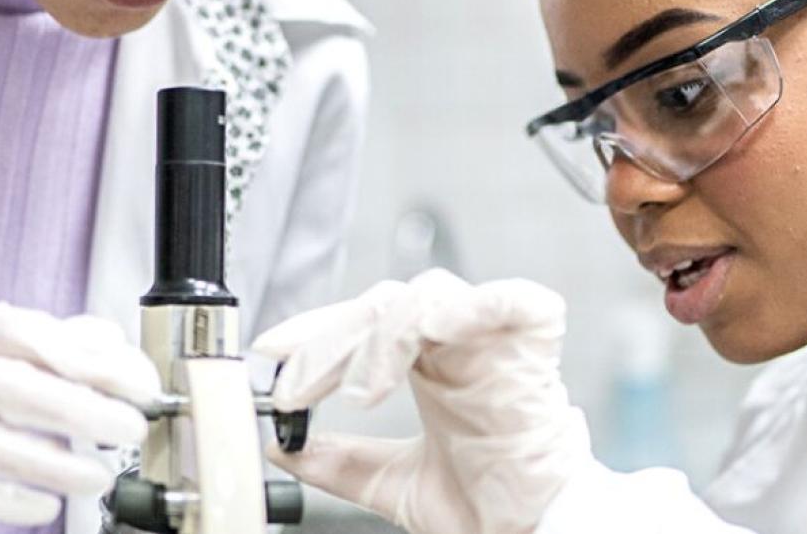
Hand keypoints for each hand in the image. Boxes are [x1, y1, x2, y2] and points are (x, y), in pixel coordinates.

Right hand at [0, 304, 160, 525]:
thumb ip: (51, 341)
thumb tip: (115, 346)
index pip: (23, 334)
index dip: (84, 356)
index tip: (135, 381)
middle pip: (5, 387)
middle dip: (75, 410)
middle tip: (128, 429)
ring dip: (46, 464)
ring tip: (97, 477)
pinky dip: (2, 500)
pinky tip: (43, 505)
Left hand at [252, 269, 593, 533]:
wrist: (537, 532)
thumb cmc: (491, 506)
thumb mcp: (395, 484)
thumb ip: (340, 463)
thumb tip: (281, 447)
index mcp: (429, 365)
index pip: (362, 321)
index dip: (313, 330)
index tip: (269, 353)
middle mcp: (458, 343)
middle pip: (384, 302)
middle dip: (330, 341)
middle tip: (298, 386)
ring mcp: (495, 338)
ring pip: (425, 296)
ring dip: (380, 336)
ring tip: (362, 392)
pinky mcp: (534, 342)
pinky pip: (505, 299)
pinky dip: (465, 307)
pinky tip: (432, 331)